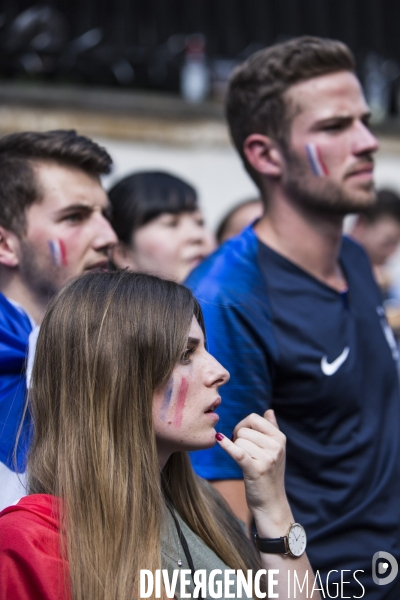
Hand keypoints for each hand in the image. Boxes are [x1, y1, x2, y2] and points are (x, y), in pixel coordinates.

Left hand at [216, 410, 291, 534]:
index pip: (254, 418)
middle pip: (244, 430)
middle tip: (243, 453)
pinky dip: (226, 446)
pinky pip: (237, 451)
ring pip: (239, 441)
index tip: (242, 437)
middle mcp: (276, 447)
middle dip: (238, 439)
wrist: (272, 505)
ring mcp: (267, 458)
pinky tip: (219, 440)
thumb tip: (269, 411)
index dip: (243, 425)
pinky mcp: (255, 470)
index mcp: (280, 438)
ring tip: (246, 463)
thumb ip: (272, 429)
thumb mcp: (276, 451)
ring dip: (237, 450)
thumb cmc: (270, 475)